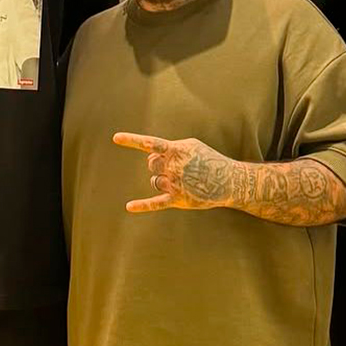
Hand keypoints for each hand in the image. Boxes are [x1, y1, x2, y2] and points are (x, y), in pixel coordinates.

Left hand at [113, 132, 238, 214]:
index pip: (150, 143)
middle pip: (151, 165)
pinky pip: (156, 202)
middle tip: (177, 169)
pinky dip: (142, 205)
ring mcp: (176, 184)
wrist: (230, 180)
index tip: (115, 138)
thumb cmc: (209, 160)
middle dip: (159, 166)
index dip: (132, 140)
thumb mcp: (191, 147)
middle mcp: (175, 166)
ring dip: (163, 182)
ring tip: (183, 182)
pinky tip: (129, 207)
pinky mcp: (179, 199)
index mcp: (177, 150)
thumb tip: (150, 158)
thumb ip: (169, 149)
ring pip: (155, 181)